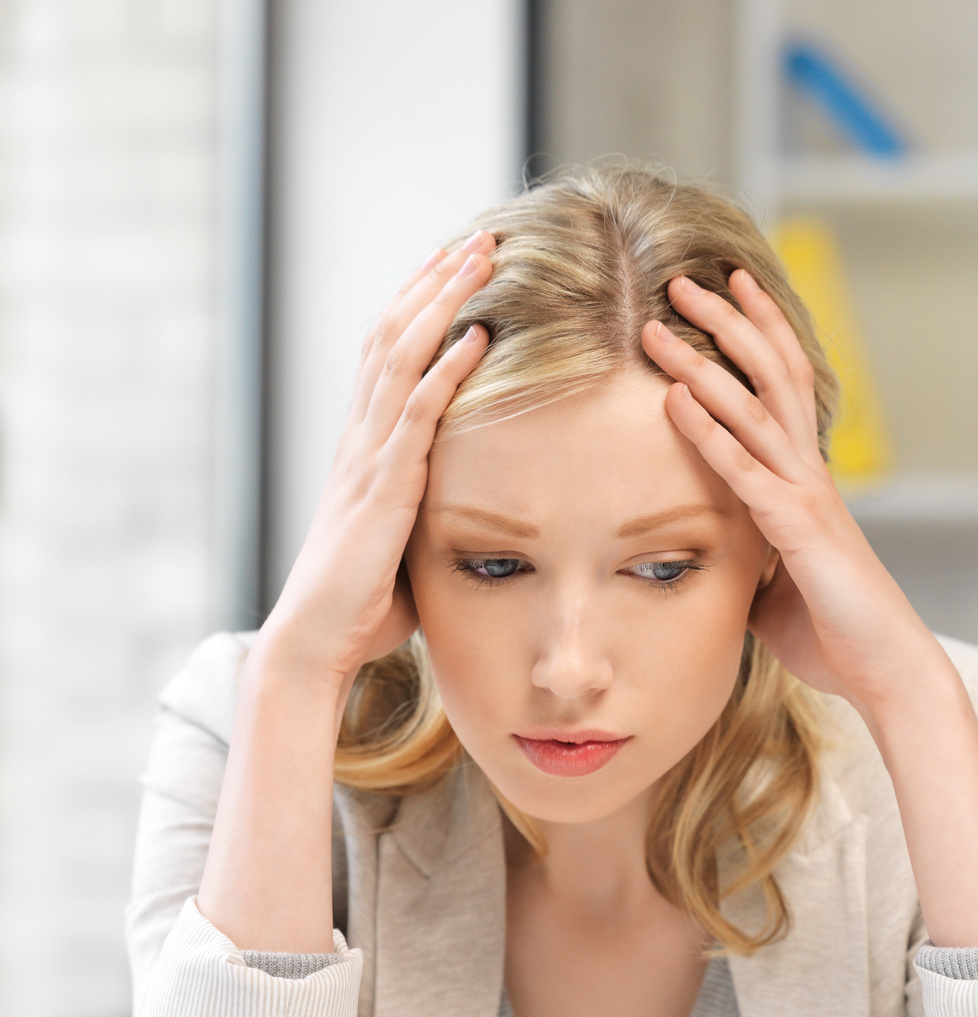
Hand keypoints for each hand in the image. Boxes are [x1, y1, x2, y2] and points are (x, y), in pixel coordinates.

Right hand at [260, 234, 494, 688]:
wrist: (316, 637)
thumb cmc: (360, 604)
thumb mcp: (401, 544)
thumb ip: (426, 512)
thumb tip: (468, 514)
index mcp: (362, 447)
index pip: (387, 355)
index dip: (419, 305)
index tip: (454, 267)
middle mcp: (360, 438)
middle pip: (394, 335)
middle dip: (436, 282)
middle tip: (478, 238)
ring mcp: (368, 456)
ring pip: (403, 357)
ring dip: (444, 303)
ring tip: (480, 258)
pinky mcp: (383, 485)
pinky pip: (416, 414)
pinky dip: (446, 370)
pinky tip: (475, 336)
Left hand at [640, 272, 947, 725]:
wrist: (887, 670)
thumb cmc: (835, 633)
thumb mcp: (775, 588)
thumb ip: (748, 558)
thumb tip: (716, 557)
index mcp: (807, 481)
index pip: (783, 388)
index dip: (757, 335)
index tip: (725, 293)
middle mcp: (810, 473)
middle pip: (773, 373)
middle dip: (729, 321)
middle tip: (684, 279)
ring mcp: (807, 496)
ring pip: (754, 409)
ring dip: (703, 362)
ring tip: (660, 324)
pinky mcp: (799, 530)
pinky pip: (745, 471)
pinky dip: (707, 433)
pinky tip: (674, 401)